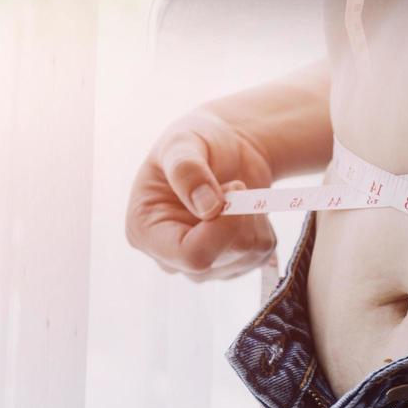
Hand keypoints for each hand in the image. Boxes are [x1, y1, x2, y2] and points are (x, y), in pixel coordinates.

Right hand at [125, 108, 277, 280]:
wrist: (225, 148)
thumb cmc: (196, 141)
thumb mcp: (182, 142)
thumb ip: (187, 170)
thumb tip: (208, 208)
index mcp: (145, 231)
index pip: (190, 256)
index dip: (221, 229)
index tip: (236, 186)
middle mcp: (170, 257)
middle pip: (221, 257)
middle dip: (238, 216)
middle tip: (233, 181)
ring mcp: (201, 265)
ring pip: (247, 255)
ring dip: (252, 217)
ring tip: (234, 191)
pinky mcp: (231, 264)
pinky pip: (263, 253)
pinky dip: (263, 225)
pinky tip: (244, 207)